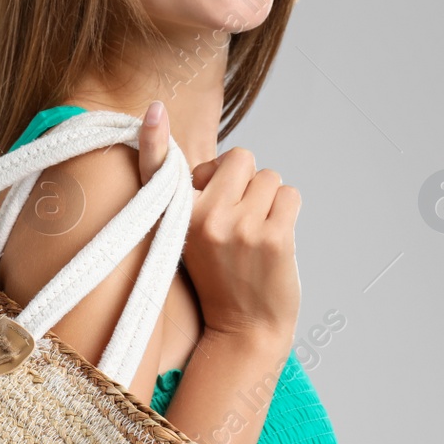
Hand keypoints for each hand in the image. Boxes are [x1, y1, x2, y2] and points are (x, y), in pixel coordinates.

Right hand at [138, 103, 300, 348]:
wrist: (245, 332)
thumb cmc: (219, 280)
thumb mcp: (189, 239)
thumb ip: (191, 198)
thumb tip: (195, 147)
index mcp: (176, 219)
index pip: (159, 170)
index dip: (152, 138)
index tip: (153, 111)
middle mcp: (202, 219)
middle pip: (240, 158)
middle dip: (246, 180)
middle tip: (238, 217)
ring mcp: (239, 228)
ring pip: (269, 177)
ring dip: (269, 199)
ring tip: (255, 233)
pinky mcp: (273, 238)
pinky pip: (290, 196)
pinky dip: (287, 213)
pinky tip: (274, 240)